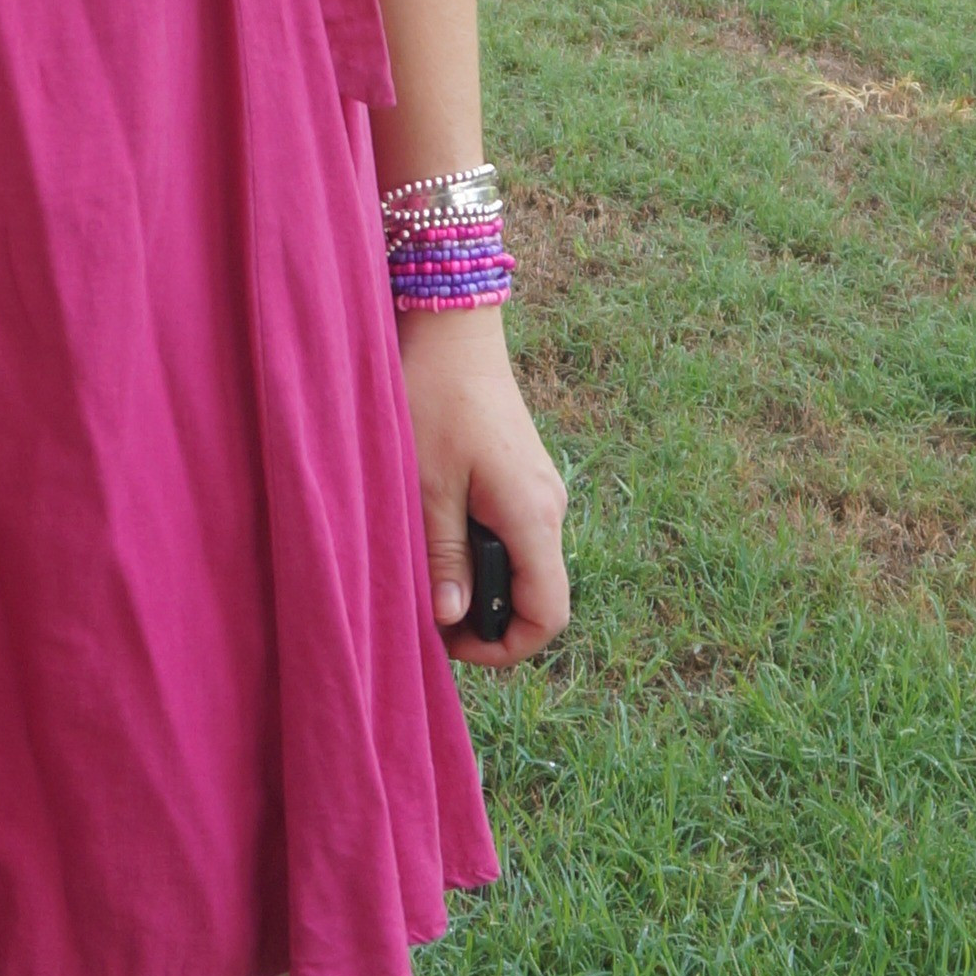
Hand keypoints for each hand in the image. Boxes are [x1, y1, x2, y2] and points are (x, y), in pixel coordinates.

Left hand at [399, 305, 568, 668]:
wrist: (452, 328)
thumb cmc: (434, 400)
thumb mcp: (426, 485)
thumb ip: (442, 556)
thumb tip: (453, 618)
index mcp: (533, 515)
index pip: (549, 614)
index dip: (505, 647)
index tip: (451, 641)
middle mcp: (549, 507)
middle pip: (537, 594)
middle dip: (486, 616)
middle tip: (427, 607)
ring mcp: (539, 490)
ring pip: (522, 564)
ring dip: (479, 579)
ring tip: (426, 567)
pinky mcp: (523, 476)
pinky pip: (512, 533)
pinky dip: (480, 548)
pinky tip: (437, 530)